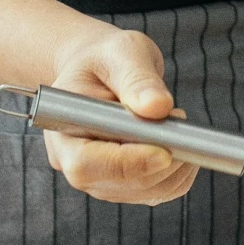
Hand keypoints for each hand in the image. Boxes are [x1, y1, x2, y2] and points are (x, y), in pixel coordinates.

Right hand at [40, 24, 197, 205]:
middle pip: (121, 183)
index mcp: (63, 130)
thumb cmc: (106, 58)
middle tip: (178, 117)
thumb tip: (158, 107)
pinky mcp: (126, 185)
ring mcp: (101, 179)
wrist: (104, 71)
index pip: (87, 164)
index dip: (128, 163)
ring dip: (176, 164)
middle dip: (161, 159)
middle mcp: (76, 164)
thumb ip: (137, 78)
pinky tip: (179, 142)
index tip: (165, 150)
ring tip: (175, 120)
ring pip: (146, 191)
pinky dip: (180, 172)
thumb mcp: (121, 52)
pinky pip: (160, 191)